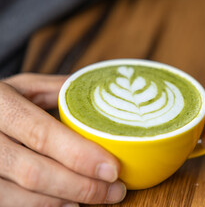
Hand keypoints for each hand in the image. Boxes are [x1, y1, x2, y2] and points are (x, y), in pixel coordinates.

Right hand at [0, 74, 125, 205]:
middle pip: (35, 172)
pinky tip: (70, 204)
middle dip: (81, 186)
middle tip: (115, 189)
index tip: (113, 168)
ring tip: (100, 196)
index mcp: (0, 105)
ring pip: (22, 195)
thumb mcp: (23, 87)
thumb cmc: (1, 101)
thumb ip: (58, 89)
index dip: (80, 155)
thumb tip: (101, 95)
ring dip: (66, 200)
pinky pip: (9, 205)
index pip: (42, 134)